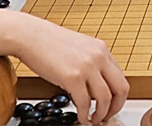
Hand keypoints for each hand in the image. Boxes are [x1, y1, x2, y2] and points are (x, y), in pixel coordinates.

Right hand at [13, 19, 127, 124]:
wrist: (30, 35)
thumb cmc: (49, 42)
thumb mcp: (79, 48)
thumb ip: (91, 63)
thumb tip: (96, 86)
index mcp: (101, 49)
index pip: (120, 77)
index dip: (118, 96)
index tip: (112, 105)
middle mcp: (98, 56)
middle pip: (121, 88)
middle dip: (116, 107)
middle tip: (107, 116)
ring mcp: (87, 66)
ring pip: (106, 98)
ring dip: (101, 114)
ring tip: (93, 120)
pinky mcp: (73, 77)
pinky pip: (85, 103)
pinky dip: (84, 114)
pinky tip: (81, 117)